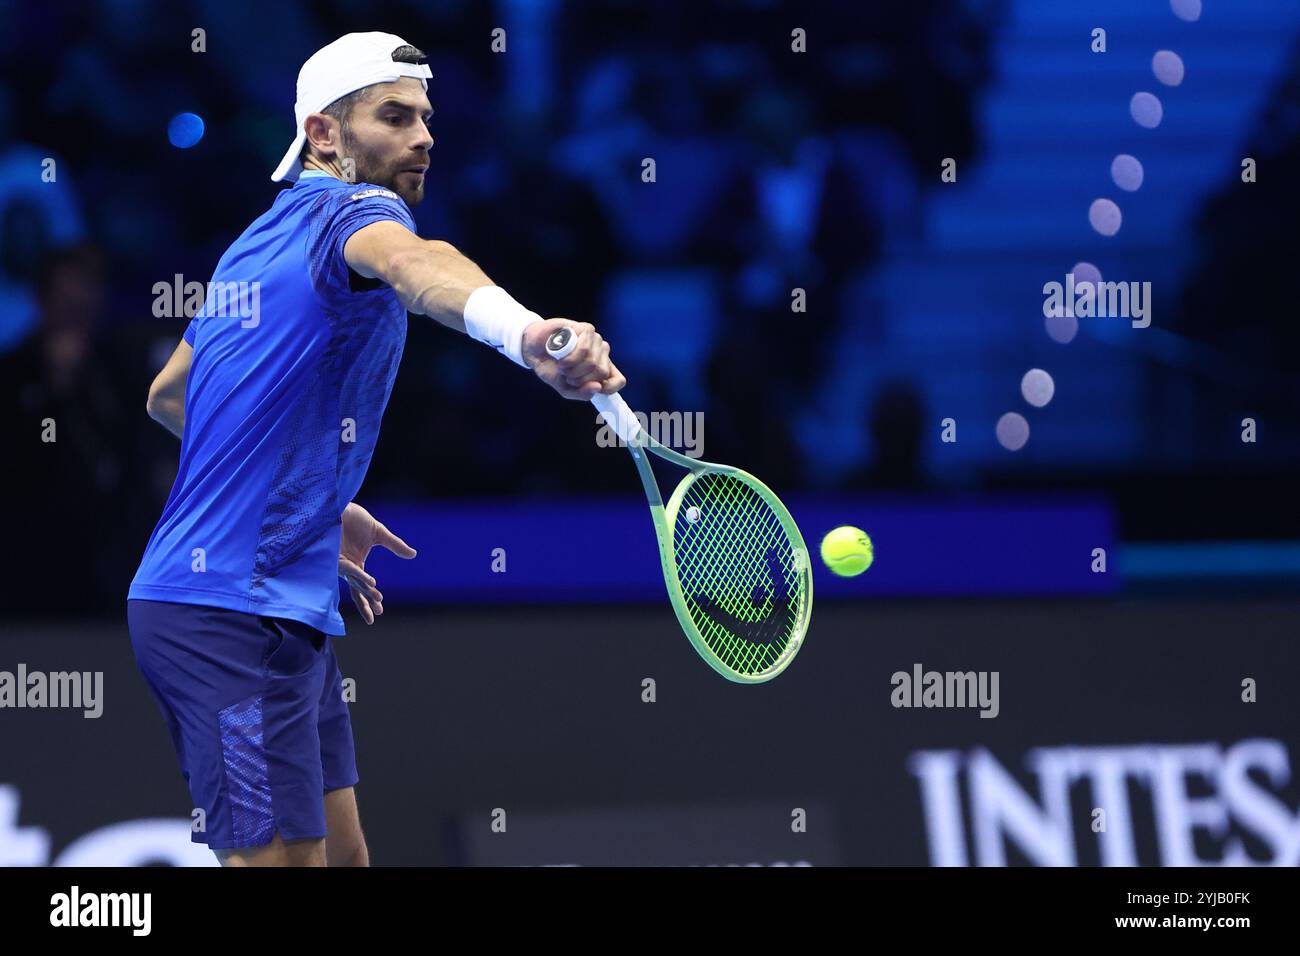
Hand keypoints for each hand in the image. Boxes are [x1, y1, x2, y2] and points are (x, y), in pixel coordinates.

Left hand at [339, 502, 416, 623]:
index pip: (362, 587)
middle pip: (357, 589)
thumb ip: (395, 545)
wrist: (339, 503)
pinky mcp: (335, 554)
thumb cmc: (354, 518)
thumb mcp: (379, 533)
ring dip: (367, 590)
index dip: (369, 599)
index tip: (380, 611)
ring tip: (379, 599)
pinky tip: (371, 581)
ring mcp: (339, 561)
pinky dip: (360, 575)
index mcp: (355, 564)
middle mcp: (346, 566)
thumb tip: (414, 555)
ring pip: (354, 580)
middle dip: (366, 602)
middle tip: (377, 614)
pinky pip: (349, 568)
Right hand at [522, 319, 625, 400]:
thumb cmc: (551, 367)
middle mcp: (601, 354)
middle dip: (580, 379)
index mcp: (600, 369)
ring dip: (572, 369)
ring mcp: (595, 341)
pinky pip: (585, 349)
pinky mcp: (587, 330)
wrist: (533, 349)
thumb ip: (581, 393)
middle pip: (602, 373)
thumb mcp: (565, 388)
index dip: (607, 388)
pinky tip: (562, 357)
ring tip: (562, 365)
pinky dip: (571, 358)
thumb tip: (597, 388)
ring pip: (593, 362)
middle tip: (567, 375)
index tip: (590, 388)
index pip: (618, 380)